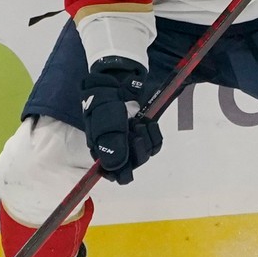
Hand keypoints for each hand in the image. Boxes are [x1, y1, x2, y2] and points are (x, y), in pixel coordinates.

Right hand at [80, 57, 162, 183]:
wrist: (115, 82)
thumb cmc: (105, 102)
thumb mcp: (105, 122)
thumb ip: (112, 145)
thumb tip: (117, 167)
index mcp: (102, 152)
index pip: (116, 174)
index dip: (124, 168)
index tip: (127, 152)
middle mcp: (117, 151)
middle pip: (134, 165)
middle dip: (138, 149)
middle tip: (134, 130)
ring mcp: (131, 142)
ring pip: (146, 154)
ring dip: (146, 139)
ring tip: (138, 123)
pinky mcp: (143, 133)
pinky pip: (155, 143)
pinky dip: (154, 133)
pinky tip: (147, 122)